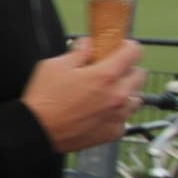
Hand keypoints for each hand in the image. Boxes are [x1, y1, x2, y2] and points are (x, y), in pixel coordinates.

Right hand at [22, 38, 146, 152]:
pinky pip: (125, 119)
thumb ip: (77, 53)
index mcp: (104, 75)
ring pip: (136, 98)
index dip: (128, 46)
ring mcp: (117, 115)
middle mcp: (116, 95)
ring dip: (125, 93)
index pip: (134, 52)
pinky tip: (101, 111)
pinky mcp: (112, 132)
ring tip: (106, 94)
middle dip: (128, 69)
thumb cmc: (43, 101)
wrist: (37, 130)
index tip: (122, 47)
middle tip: (111, 71)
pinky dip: (117, 114)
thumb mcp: (54, 66)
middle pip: (140, 75)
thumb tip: (87, 45)